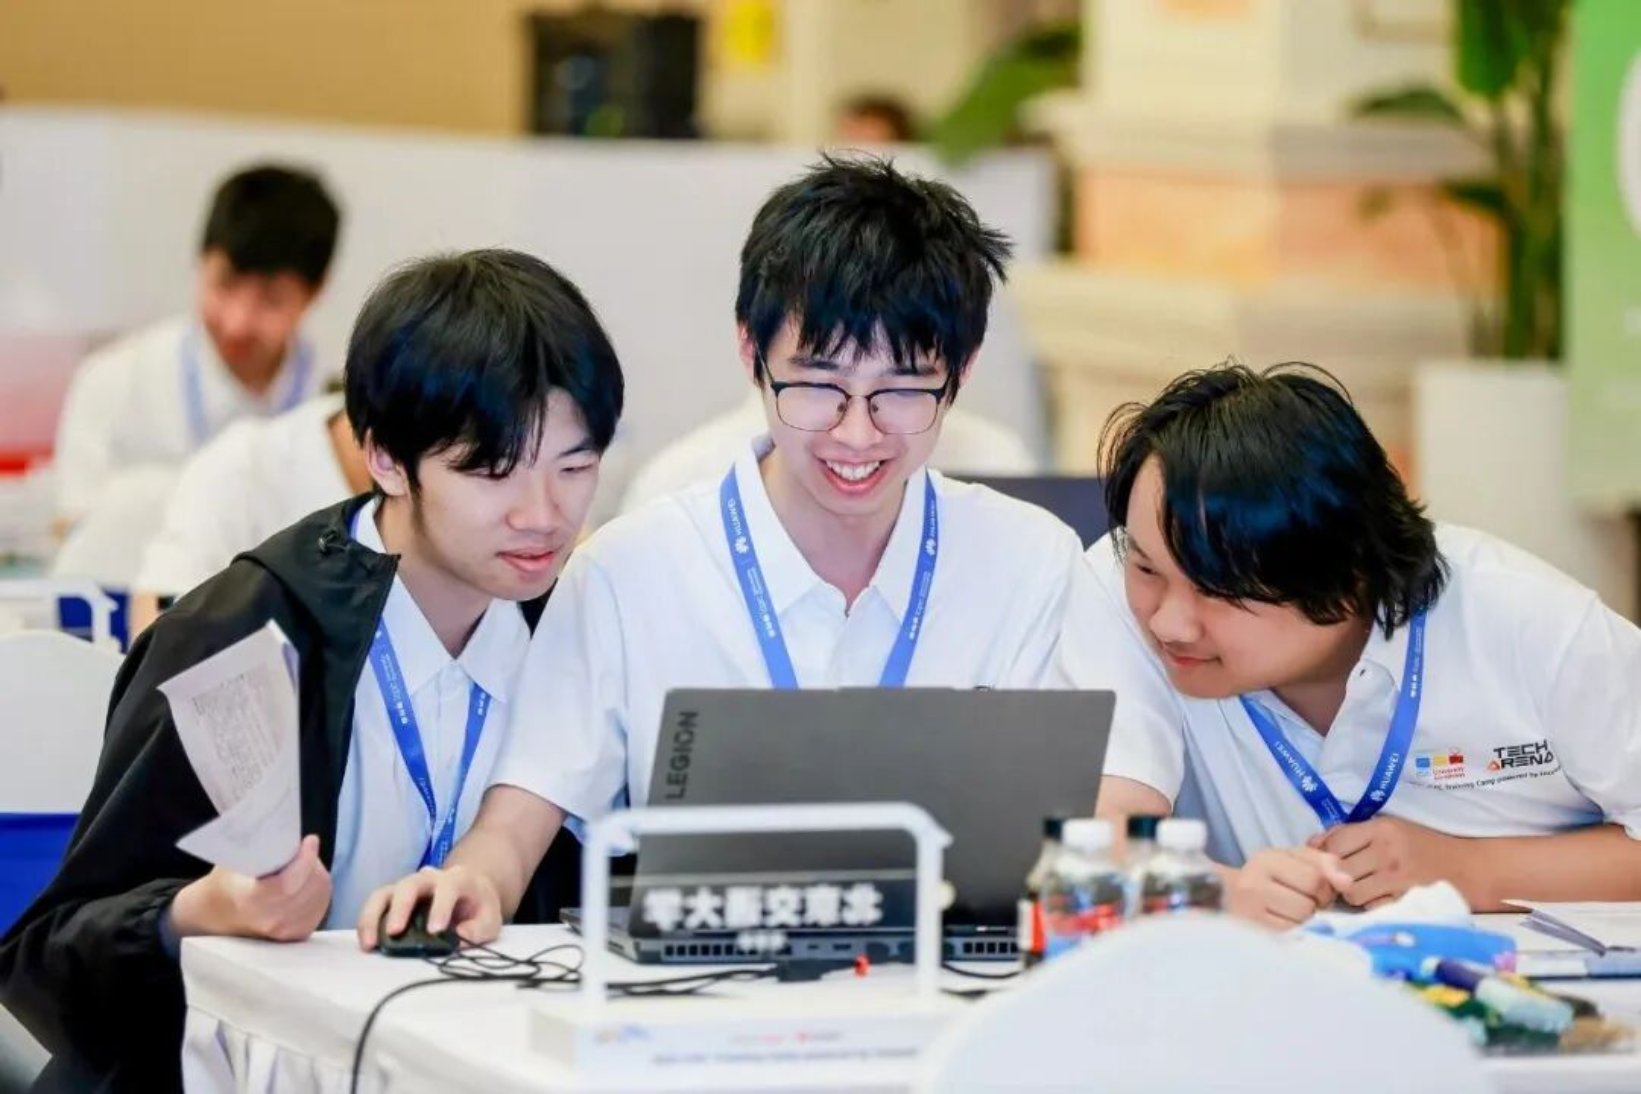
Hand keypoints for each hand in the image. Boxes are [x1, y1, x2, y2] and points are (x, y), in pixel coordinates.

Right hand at [170, 834, 331, 941]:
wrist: (219, 916)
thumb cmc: (227, 882)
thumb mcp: (232, 861)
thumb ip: (255, 847)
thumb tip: (278, 824)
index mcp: (249, 902)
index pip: (286, 884)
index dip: (304, 860)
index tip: (310, 840)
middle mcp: (270, 921)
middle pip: (309, 885)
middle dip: (311, 862)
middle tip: (304, 847)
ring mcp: (286, 931)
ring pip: (320, 893)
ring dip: (317, 873)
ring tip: (303, 863)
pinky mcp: (300, 933)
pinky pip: (322, 904)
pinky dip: (319, 887)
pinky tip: (307, 878)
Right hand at [355, 864, 501, 951]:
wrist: (470, 891)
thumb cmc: (479, 907)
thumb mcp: (490, 919)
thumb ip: (479, 928)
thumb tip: (458, 937)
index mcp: (457, 879)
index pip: (448, 887)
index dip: (441, 907)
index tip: (436, 931)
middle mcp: (428, 878)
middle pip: (409, 885)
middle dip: (400, 908)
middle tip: (394, 933)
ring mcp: (407, 887)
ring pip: (384, 893)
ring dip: (373, 916)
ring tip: (369, 944)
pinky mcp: (393, 898)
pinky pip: (375, 905)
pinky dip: (367, 922)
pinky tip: (366, 943)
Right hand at [1224, 847, 1352, 928]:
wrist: (1227, 899)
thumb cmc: (1269, 878)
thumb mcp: (1294, 860)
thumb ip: (1324, 863)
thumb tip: (1347, 882)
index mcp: (1267, 858)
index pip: (1315, 877)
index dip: (1325, 888)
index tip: (1316, 890)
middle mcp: (1253, 882)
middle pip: (1309, 902)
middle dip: (1316, 905)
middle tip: (1305, 903)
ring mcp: (1249, 911)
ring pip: (1301, 921)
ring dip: (1306, 921)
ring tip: (1294, 914)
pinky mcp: (1252, 933)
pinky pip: (1290, 936)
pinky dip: (1295, 932)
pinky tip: (1285, 924)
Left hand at [1310, 816, 1458, 908]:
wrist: (1466, 866)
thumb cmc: (1421, 844)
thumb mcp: (1387, 827)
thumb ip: (1349, 833)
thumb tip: (1311, 843)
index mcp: (1381, 829)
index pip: (1334, 843)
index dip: (1324, 854)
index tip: (1328, 860)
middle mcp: (1388, 852)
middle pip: (1338, 870)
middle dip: (1335, 876)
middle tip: (1341, 877)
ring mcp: (1398, 879)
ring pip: (1351, 893)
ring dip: (1351, 893)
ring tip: (1362, 887)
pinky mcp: (1406, 901)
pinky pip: (1371, 908)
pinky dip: (1369, 905)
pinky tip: (1378, 897)